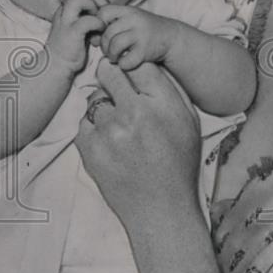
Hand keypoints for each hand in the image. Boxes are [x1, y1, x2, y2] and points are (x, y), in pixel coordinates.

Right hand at [47, 0, 107, 72]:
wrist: (56, 67)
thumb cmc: (70, 50)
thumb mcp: (78, 30)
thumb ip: (87, 19)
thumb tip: (104, 12)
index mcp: (64, 11)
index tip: (103, 8)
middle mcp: (62, 13)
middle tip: (104, 11)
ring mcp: (65, 22)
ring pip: (77, 0)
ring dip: (93, 6)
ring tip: (100, 18)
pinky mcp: (71, 33)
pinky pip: (87, 20)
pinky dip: (97, 22)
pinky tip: (100, 30)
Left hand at [76, 58, 201, 223]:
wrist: (161, 209)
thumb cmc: (178, 165)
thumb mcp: (189, 121)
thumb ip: (169, 89)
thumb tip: (146, 63)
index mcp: (163, 104)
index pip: (138, 63)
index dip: (133, 67)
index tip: (130, 74)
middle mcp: (135, 113)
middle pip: (109, 72)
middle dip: (112, 78)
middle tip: (118, 92)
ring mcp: (109, 131)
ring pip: (94, 98)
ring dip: (103, 106)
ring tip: (119, 127)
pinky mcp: (90, 148)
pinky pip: (83, 122)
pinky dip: (93, 128)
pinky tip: (110, 142)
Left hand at [96, 4, 176, 69]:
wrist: (171, 37)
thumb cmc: (144, 29)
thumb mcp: (130, 19)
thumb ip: (112, 24)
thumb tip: (93, 38)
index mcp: (128, 10)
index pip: (103, 12)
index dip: (98, 24)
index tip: (103, 33)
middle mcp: (134, 20)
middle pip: (108, 33)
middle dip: (104, 45)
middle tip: (108, 51)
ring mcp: (141, 35)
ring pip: (115, 46)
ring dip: (111, 55)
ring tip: (115, 57)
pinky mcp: (146, 50)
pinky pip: (126, 60)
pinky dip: (123, 64)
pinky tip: (126, 62)